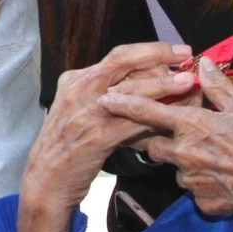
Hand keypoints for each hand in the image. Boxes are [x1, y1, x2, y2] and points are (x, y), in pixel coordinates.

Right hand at [17, 42, 194, 231]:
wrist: (45, 181)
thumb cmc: (67, 146)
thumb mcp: (79, 110)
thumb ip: (105, 94)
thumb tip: (144, 83)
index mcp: (75, 79)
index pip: (117, 56)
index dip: (148, 50)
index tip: (173, 50)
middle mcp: (80, 89)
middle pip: (123, 60)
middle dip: (158, 53)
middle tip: (185, 52)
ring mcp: (87, 112)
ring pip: (130, 90)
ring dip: (162, 84)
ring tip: (187, 81)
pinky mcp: (97, 136)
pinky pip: (132, 122)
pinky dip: (154, 117)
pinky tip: (172, 115)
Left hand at [100, 60, 232, 215]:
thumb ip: (219, 87)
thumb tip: (204, 64)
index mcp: (194, 125)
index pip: (149, 112)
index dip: (126, 104)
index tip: (105, 100)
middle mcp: (185, 153)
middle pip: (154, 145)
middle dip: (157, 139)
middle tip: (176, 134)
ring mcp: (192, 180)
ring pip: (177, 168)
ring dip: (187, 162)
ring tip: (216, 157)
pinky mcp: (202, 202)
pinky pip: (196, 189)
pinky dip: (205, 183)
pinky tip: (225, 178)